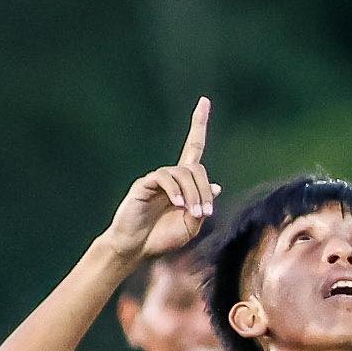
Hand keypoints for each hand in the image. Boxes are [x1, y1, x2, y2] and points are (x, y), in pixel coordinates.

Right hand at [103, 97, 218, 260]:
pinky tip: (178, 205)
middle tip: (205, 213)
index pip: (193, 148)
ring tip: (193, 214)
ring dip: (194, 194)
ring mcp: (156, 179)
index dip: (198, 124)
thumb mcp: (190, 226)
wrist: (136, 248)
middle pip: (195, 166)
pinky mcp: (144, 184)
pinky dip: (175, 191)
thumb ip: (202, 206)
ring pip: (183, 173)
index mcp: (183, 183)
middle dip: (204, 189)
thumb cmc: (161, 238)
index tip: (204, 101)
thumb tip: (215, 185)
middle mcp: (170, 176)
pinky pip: (164, 178)